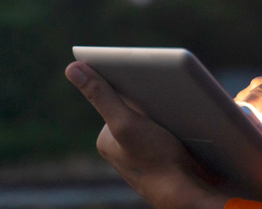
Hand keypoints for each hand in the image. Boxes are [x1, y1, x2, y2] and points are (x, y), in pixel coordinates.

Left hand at [66, 62, 228, 208]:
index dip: (131, 81)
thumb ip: (101, 95)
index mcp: (106, 139)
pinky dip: (176, 122)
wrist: (190, 194)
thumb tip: (72, 68)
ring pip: (153, 118)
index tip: (146, 69)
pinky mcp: (163, 156)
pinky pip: (167, 130)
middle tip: (168, 84)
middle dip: (151, 95)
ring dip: (166, 107)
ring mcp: (142, 152)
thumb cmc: (158, 161)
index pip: (117, 97)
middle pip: (136, 106)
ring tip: (180, 101)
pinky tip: (188, 119)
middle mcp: (121, 147)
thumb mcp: (126, 122)